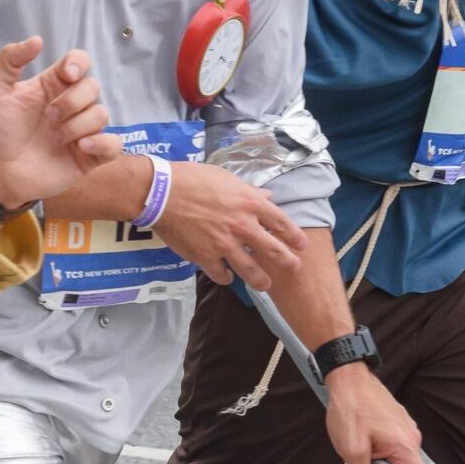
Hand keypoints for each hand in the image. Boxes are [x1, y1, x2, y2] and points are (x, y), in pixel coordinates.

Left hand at [0, 40, 112, 209]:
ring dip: (78, 125)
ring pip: (102, 114)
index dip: (79, 63)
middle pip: (93, 87)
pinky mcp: (90, 156)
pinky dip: (102, 143)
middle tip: (49, 117)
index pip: (79, 62)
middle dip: (73, 100)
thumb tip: (38, 40)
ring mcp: (82, 130)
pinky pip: (114, 144)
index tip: (67, 75)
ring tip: (56, 138)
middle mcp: (71, 105)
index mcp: (53, 85)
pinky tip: (80, 147)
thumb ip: (9, 60)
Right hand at [148, 159, 303, 289]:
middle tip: (293, 267)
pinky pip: (221, 275)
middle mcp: (242, 226)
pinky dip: (225, 278)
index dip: (294, 236)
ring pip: (250, 270)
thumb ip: (250, 191)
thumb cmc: (194, 179)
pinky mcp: (206, 257)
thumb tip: (268, 196)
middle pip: (273, 251)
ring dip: (260, 280)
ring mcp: (225, 245)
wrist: (163, 193)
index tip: (301, 244)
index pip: (281, 223)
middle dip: (287, 262)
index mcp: (250, 204)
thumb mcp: (227, 178)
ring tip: (264, 285)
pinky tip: (227, 277)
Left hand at [324, 366, 429, 463]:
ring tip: (363, 460)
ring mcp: (407, 430)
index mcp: (405, 447)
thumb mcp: (352, 451)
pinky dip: (383, 455)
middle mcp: (412, 439)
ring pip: (401, 462)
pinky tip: (365, 448)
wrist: (348, 378)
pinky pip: (396, 449)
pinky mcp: (399, 425)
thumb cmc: (351, 408)